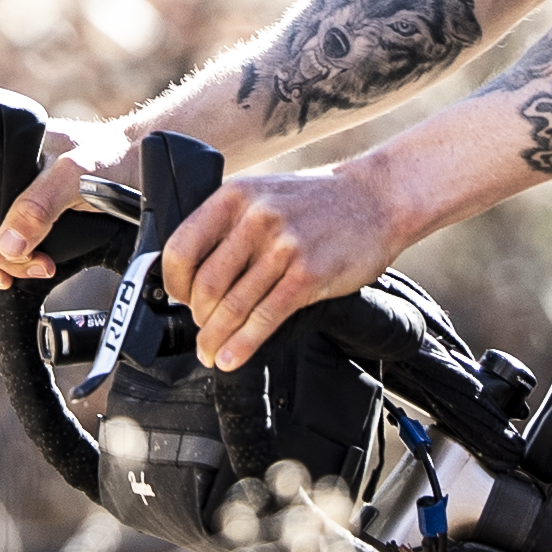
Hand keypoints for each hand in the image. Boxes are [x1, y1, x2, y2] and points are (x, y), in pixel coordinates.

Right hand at [0, 117, 120, 282]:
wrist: (145, 169)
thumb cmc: (114, 156)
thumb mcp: (78, 173)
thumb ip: (42, 203)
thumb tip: (8, 243)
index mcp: (4, 147)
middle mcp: (2, 174)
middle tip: (30, 259)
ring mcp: (13, 201)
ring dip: (2, 263)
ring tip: (39, 268)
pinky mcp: (28, 226)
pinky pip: (2, 252)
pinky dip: (9, 270)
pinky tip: (23, 277)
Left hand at [166, 166, 405, 369]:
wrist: (377, 198)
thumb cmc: (321, 201)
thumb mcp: (265, 194)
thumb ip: (232, 225)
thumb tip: (198, 271)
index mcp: (235, 197)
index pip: (181, 248)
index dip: (173, 284)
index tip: (180, 299)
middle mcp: (255, 219)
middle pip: (206, 285)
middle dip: (199, 318)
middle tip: (203, 330)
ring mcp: (283, 248)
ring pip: (233, 307)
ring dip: (216, 339)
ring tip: (211, 354)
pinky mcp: (308, 276)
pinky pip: (265, 318)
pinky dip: (243, 345)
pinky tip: (232, 357)